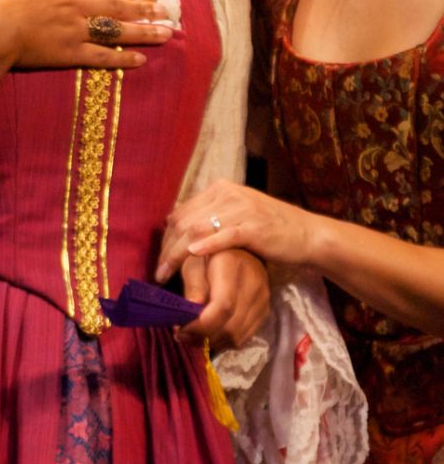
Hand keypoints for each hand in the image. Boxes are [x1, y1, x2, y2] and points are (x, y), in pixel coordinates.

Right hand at [0, 0, 172, 69]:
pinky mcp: (70, 53)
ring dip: (143, 32)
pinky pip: (102, 56)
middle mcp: (74, 5)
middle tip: (166, 13)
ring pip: (116, 30)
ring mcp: (75, 30)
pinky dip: (123, 58)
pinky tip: (142, 60)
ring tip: (166, 34)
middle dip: (143, 10)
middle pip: (115, 7)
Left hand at [157, 179, 313, 279]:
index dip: (165, 237)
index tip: (159, 259)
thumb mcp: (236, 215)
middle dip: (167, 249)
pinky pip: (224, 235)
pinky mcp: (253, 226)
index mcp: (220, 190)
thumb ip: (210, 216)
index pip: (181, 212)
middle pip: (184, 221)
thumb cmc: (269, 229)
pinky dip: (206, 245)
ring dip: (177, 253)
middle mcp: (227, 194)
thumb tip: (178, 225)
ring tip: (165, 274)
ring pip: (197, 229)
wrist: (306, 234)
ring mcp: (241, 209)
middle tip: (158, 272)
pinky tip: (192, 255)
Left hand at [175, 249, 269, 349]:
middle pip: (231, 327)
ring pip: (237, 336)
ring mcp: (262, 297)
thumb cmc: (206, 254)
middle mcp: (253, 282)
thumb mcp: (192, 261)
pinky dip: (225, 341)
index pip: (223, 306)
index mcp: (233, 266)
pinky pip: (244, 337)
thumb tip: (192, 307)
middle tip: (182, 335)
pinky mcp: (264, 309)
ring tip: (194, 335)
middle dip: (203, 338)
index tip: (180, 330)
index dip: (201, 326)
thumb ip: (192, 283)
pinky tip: (210, 333)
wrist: (232, 248)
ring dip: (213, 342)